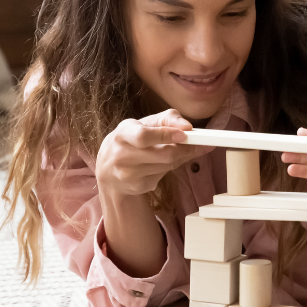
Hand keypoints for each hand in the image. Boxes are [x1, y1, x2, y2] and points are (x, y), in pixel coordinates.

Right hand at [95, 110, 211, 197]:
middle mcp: (122, 155)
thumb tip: (190, 127)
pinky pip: (163, 175)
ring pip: (168, 165)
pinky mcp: (137, 186)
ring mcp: (129, 174)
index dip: (166, 135)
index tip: (186, 134)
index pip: (144, 136)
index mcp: (123, 134)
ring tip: (178, 150)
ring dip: (179, 157)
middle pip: (164, 155)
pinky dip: (169, 167)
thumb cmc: (132, 139)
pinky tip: (161, 162)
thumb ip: (169, 120)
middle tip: (198, 143)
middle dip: (184, 149)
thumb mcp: (146, 123)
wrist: (108, 167)